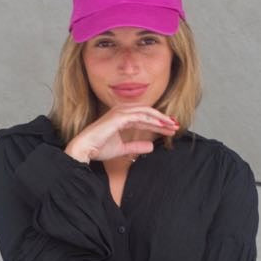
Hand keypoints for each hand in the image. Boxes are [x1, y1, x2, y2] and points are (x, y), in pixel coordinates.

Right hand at [64, 104, 179, 163]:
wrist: (85, 149)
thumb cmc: (98, 148)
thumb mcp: (122, 148)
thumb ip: (136, 146)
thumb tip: (150, 147)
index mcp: (121, 116)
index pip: (144, 117)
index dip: (158, 123)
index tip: (170, 129)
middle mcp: (121, 111)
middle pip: (148, 112)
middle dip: (163, 119)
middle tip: (176, 126)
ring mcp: (120, 112)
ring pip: (146, 112)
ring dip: (160, 119)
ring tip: (172, 126)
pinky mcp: (119, 117)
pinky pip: (140, 117)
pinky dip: (152, 120)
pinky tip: (162, 126)